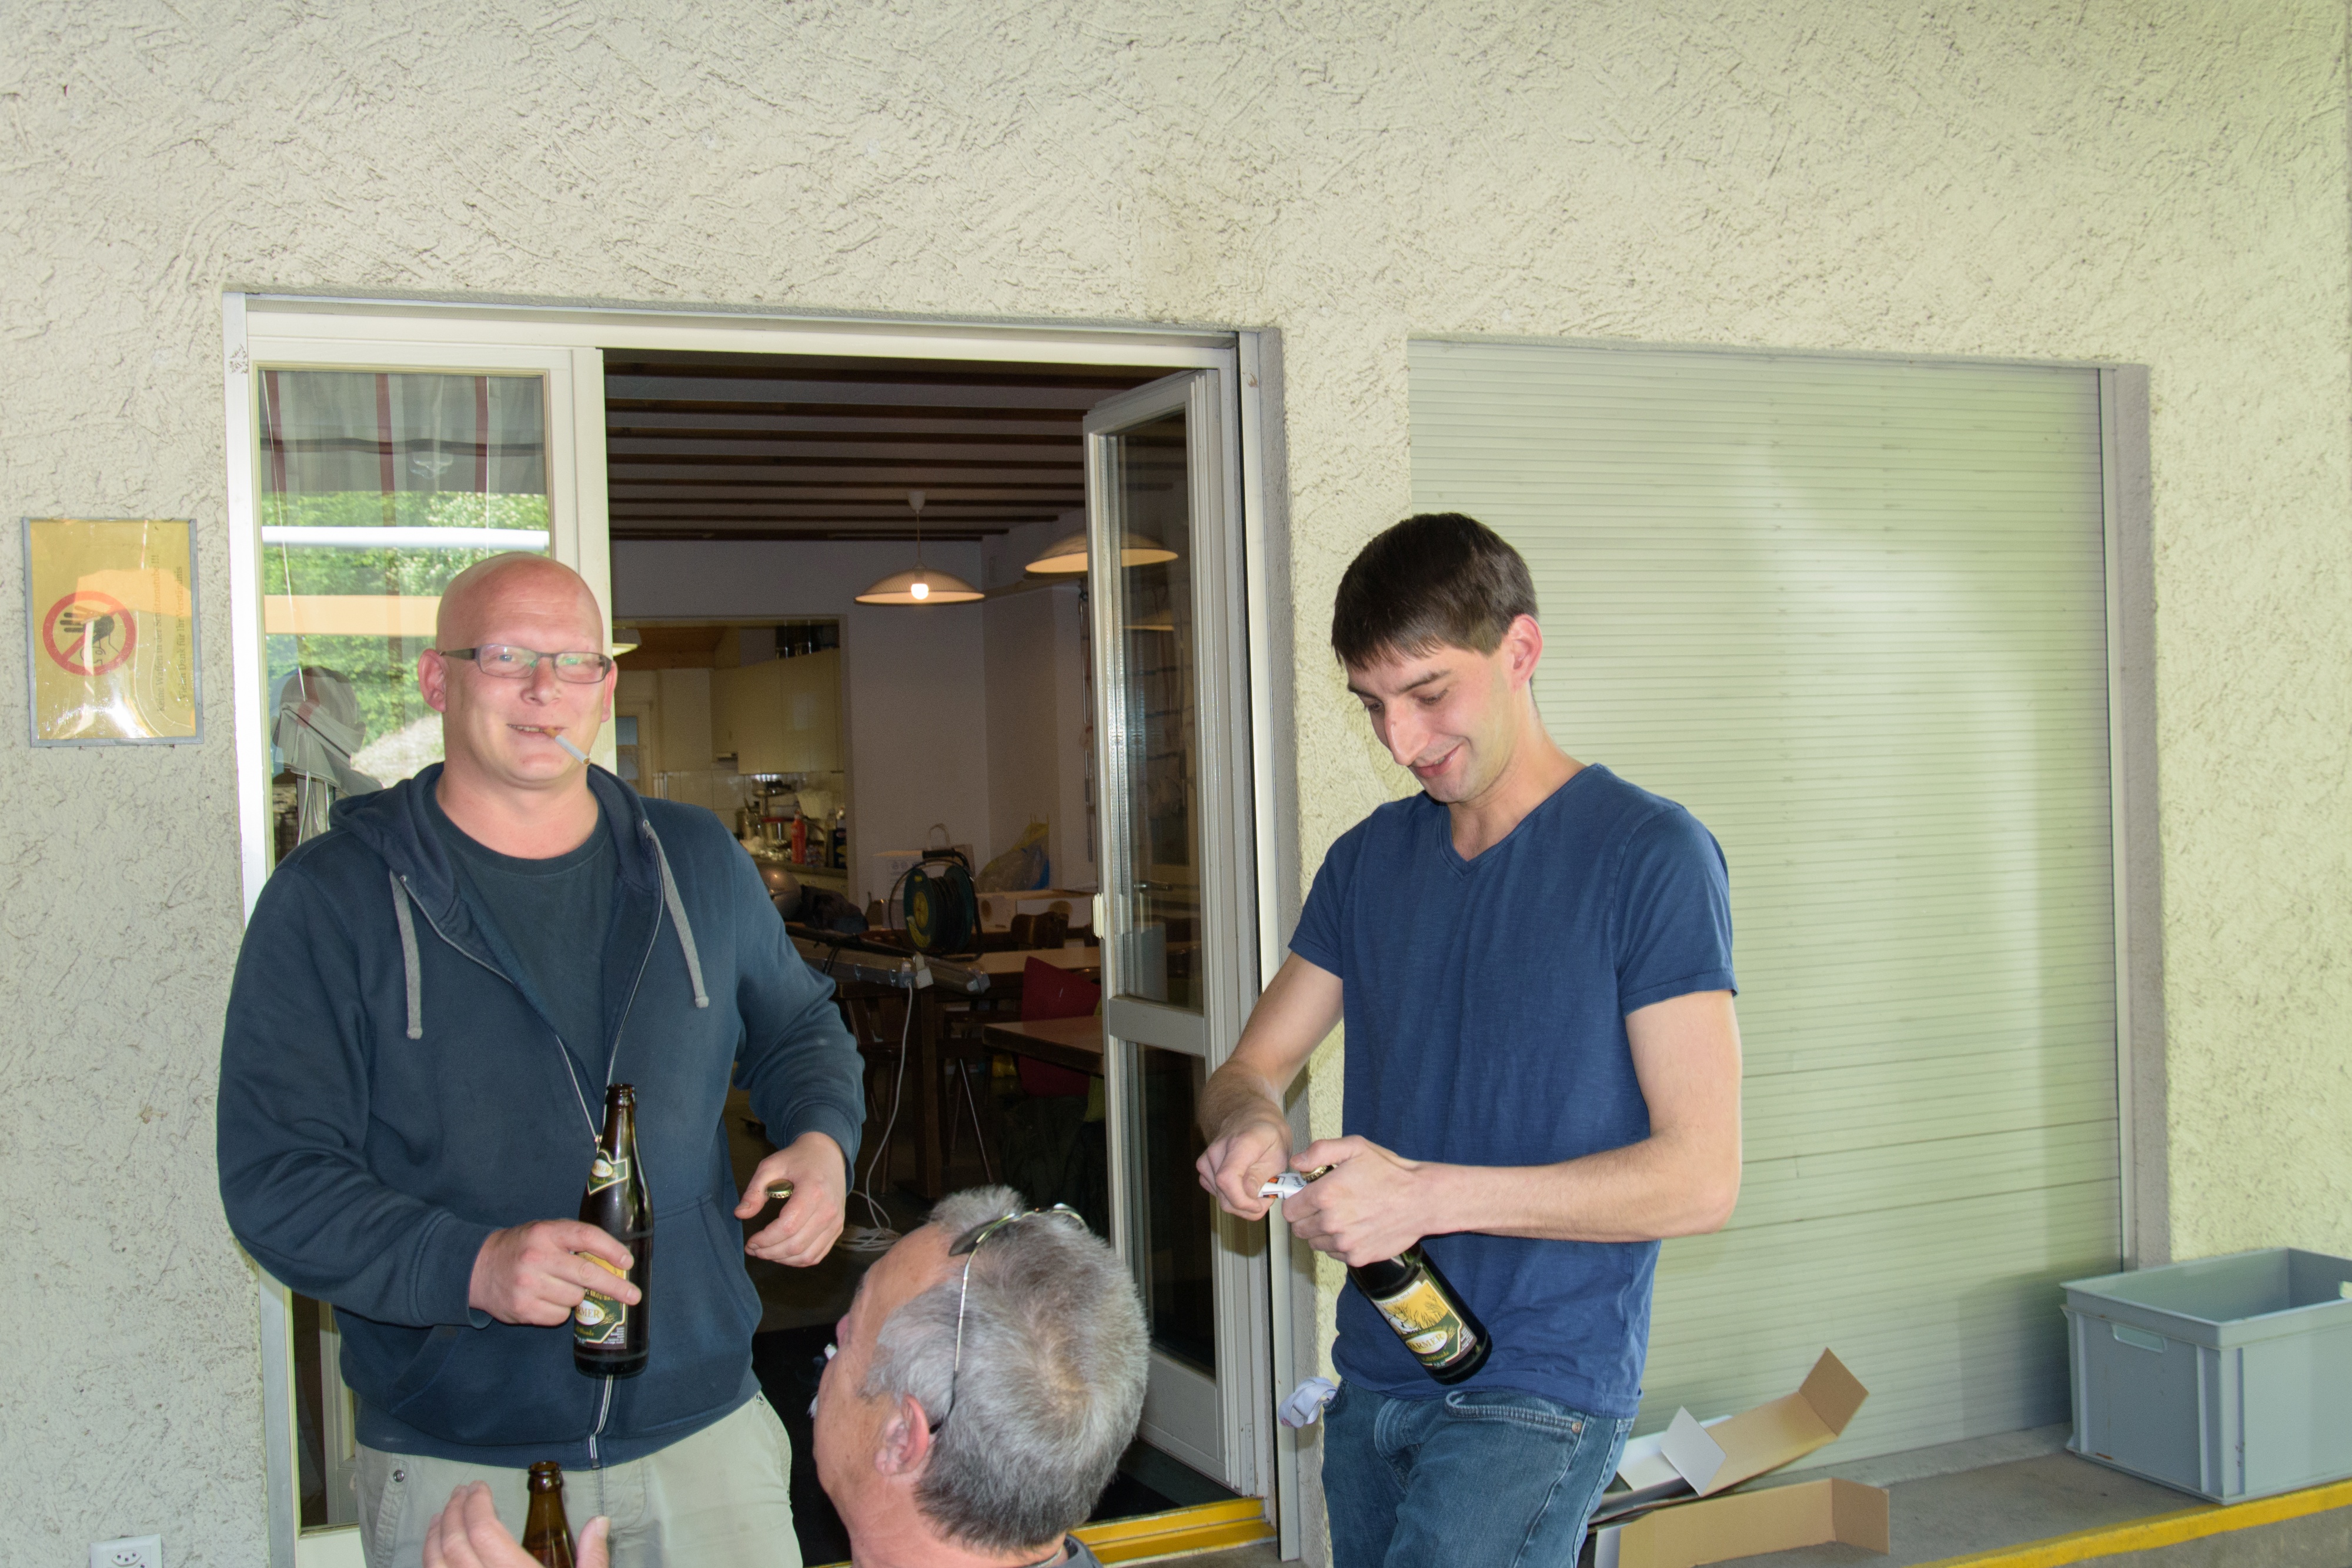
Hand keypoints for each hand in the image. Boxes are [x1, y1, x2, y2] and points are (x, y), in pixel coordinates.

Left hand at [424, 1481, 608, 1567]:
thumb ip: (592, 1557)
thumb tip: (600, 1521)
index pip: (484, 1533)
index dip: (476, 1505)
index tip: (479, 1487)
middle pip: (454, 1546)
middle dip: (453, 1513)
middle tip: (460, 1492)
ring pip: (435, 1565)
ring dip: (435, 1536)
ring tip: (441, 1517)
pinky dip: (429, 1560)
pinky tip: (435, 1552)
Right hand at [468, 1220, 636, 1326]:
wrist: (478, 1268)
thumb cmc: (521, 1249)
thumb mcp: (543, 1233)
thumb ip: (572, 1241)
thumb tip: (613, 1260)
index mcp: (545, 1233)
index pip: (586, 1237)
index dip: (611, 1249)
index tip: (627, 1262)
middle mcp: (537, 1257)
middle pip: (587, 1274)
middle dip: (615, 1287)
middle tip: (633, 1295)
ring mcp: (528, 1284)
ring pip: (575, 1298)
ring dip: (576, 1296)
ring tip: (560, 1287)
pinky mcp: (522, 1308)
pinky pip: (559, 1315)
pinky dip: (560, 1311)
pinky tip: (547, 1299)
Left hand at [737, 1131, 847, 1265]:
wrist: (827, 1154)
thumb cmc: (797, 1159)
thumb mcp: (770, 1167)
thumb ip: (754, 1191)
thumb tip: (740, 1214)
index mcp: (813, 1192)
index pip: (787, 1228)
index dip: (765, 1240)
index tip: (750, 1241)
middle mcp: (828, 1210)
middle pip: (796, 1245)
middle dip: (769, 1252)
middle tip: (753, 1249)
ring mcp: (835, 1221)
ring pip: (807, 1256)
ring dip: (782, 1260)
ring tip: (765, 1252)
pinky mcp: (837, 1228)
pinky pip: (817, 1255)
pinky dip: (797, 1260)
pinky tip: (782, 1253)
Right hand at [1196, 1107, 1291, 1220]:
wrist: (1250, 1115)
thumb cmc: (1267, 1132)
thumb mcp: (1279, 1151)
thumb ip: (1264, 1175)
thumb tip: (1250, 1196)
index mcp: (1240, 1144)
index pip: (1227, 1179)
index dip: (1242, 1201)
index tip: (1259, 1205)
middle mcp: (1217, 1151)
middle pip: (1224, 1196)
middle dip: (1248, 1207)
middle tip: (1267, 1197)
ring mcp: (1207, 1160)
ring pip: (1221, 1199)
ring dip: (1242, 1202)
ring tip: (1258, 1187)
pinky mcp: (1204, 1168)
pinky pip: (1217, 1194)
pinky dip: (1233, 1197)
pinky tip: (1244, 1185)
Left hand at [1283, 1136, 1432, 1266]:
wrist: (1421, 1199)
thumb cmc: (1390, 1172)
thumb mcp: (1354, 1147)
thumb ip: (1319, 1151)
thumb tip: (1295, 1162)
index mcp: (1325, 1195)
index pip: (1289, 1210)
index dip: (1296, 1202)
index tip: (1305, 1197)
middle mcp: (1331, 1222)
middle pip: (1298, 1229)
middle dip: (1306, 1217)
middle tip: (1324, 1205)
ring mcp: (1344, 1243)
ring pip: (1315, 1243)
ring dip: (1321, 1232)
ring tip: (1342, 1215)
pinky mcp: (1357, 1257)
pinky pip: (1335, 1254)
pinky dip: (1339, 1244)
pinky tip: (1354, 1227)